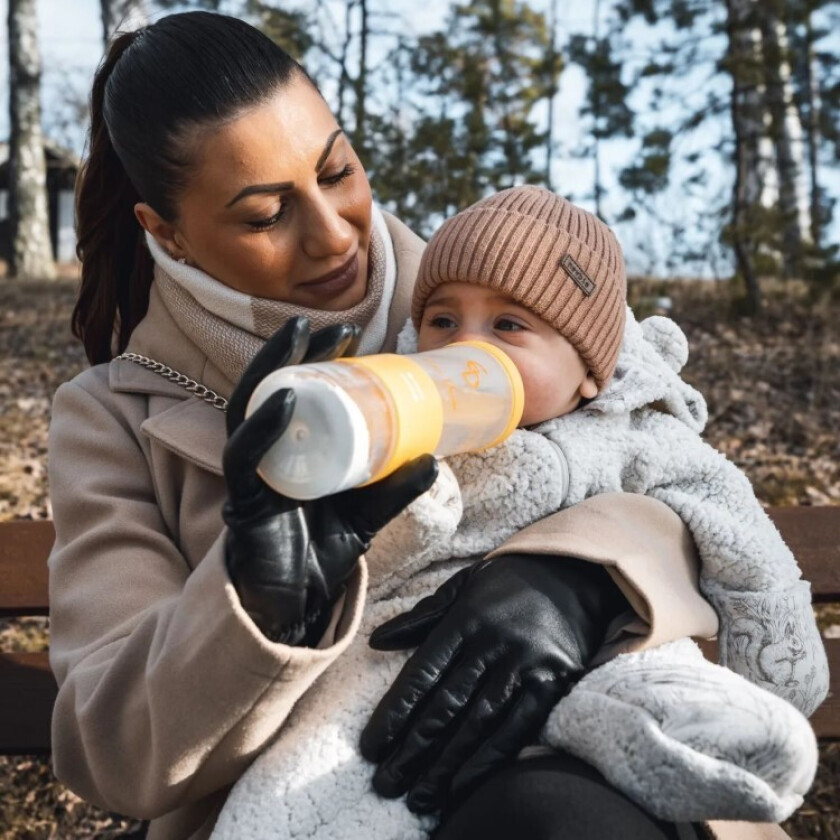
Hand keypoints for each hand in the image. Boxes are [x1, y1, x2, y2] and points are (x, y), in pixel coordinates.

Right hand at [223, 316, 437, 645]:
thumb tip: (435, 459)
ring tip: (300, 337)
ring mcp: (252, 475)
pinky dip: (261, 426)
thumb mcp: (366, 513)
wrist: (297, 607)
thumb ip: (394, 489)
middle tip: (335, 327)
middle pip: (274, 391)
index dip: (320, 362)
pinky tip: (285, 398)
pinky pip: (244, 457)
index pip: (299, 396)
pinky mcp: (243, 501)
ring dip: (273, 369)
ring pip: (249, 409)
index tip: (352, 337)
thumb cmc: (322, 553)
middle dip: (297, 353)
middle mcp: (268, 456)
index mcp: (294, 453)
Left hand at [360, 554, 627, 812]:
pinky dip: (489, 758)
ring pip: (478, 722)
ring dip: (445, 763)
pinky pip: (517, 728)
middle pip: (446, 704)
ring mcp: (525, 664)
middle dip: (413, 748)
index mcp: (466, 618)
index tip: (372, 745)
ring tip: (419, 795)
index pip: (423, 672)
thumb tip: (377, 640)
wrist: (575, 571)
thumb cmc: (510, 580)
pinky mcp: (553, 683)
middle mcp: (493, 643)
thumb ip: (424, 615)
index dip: (396, 712)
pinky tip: (464, 782)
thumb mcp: (464, 584)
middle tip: (386, 782)